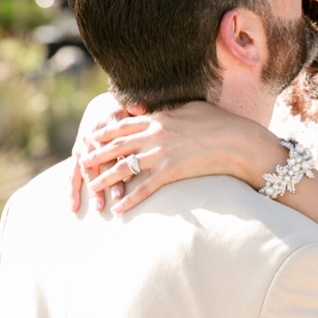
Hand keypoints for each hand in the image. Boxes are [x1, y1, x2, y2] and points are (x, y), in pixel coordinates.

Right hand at [70, 91, 129, 212]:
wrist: (102, 107)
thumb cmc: (123, 112)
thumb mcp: (129, 108)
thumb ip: (135, 109)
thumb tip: (139, 106)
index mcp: (107, 124)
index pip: (113, 147)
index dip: (118, 163)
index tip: (128, 181)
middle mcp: (92, 136)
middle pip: (98, 162)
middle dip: (105, 182)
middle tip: (114, 198)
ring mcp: (82, 146)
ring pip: (85, 170)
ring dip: (91, 189)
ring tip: (99, 207)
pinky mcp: (77, 155)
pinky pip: (72, 174)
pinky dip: (72, 190)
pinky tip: (73, 206)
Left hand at [78, 101, 283, 215]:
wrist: (237, 141)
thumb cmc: (218, 122)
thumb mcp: (190, 108)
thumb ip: (169, 110)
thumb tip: (157, 109)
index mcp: (157, 118)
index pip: (122, 125)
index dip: (104, 132)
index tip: (90, 138)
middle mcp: (154, 135)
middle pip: (116, 146)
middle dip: (96, 155)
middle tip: (80, 162)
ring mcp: (161, 154)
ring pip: (124, 168)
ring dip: (105, 179)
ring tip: (92, 187)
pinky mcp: (171, 173)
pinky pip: (145, 189)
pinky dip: (130, 201)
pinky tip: (119, 210)